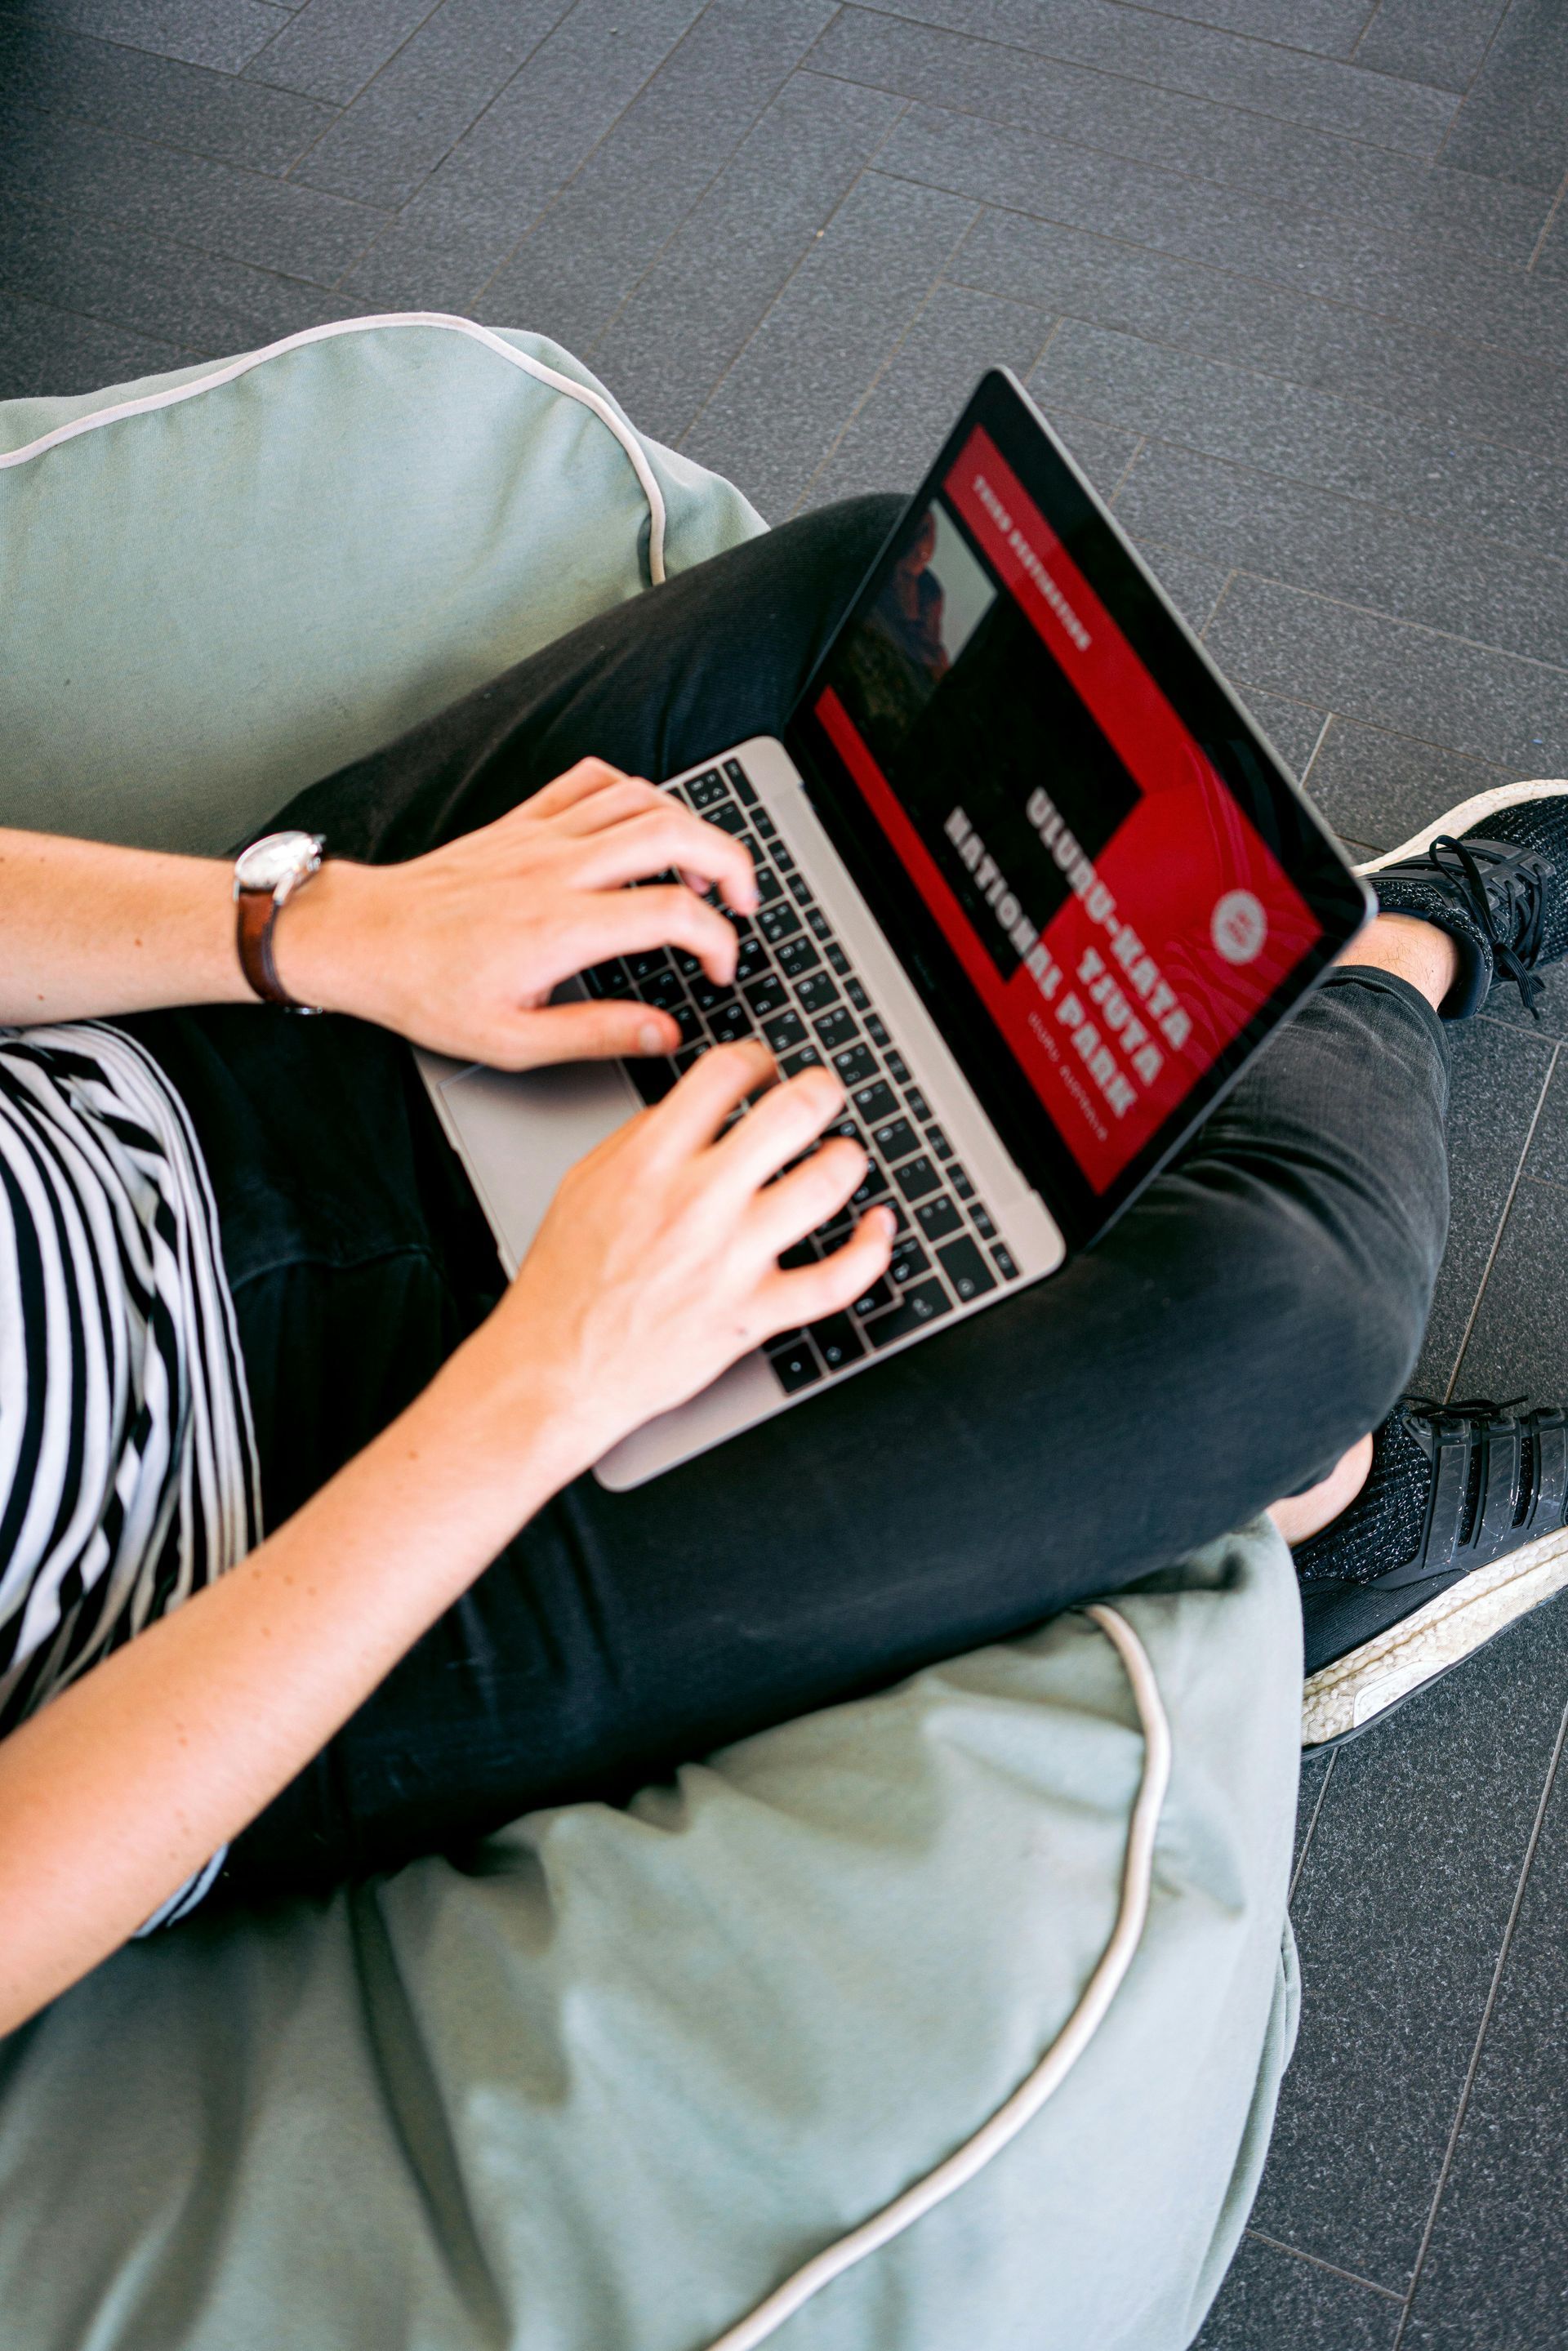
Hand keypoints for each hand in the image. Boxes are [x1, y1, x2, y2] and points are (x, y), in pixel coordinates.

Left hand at [276, 759, 760, 1067]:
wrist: (364, 940)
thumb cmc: (427, 991)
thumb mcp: (515, 1040)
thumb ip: (599, 1034)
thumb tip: (666, 1035)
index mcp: (563, 927)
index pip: (674, 913)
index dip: (718, 941)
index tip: (719, 969)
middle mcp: (558, 869)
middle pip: (674, 835)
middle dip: (732, 862)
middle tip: (745, 901)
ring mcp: (541, 836)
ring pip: (641, 800)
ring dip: (691, 826)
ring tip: (705, 866)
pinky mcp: (522, 821)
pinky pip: (591, 781)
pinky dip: (632, 792)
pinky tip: (642, 823)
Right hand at [468, 1042, 896, 1475]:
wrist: (555, 1367)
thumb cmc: (566, 1282)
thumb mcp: (584, 1183)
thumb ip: (641, 1138)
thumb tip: (694, 1107)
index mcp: (651, 1161)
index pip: (724, 1073)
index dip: (757, 1058)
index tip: (764, 1068)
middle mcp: (696, 1202)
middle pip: (791, 1114)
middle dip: (820, 1092)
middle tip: (823, 1095)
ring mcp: (730, 1260)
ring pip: (824, 1185)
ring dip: (847, 1160)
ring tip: (843, 1157)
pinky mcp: (753, 1315)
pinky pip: (835, 1280)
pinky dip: (870, 1250)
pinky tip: (877, 1228)